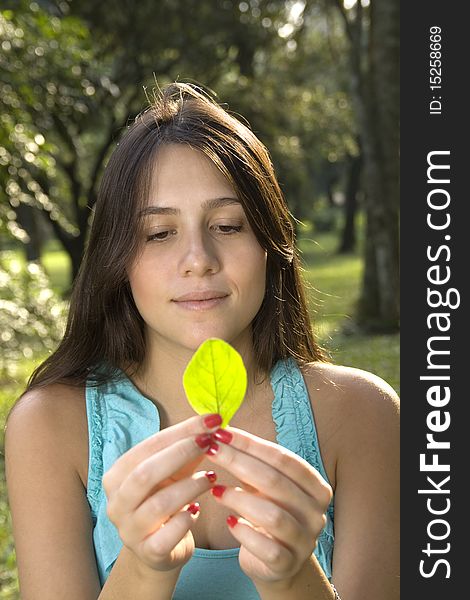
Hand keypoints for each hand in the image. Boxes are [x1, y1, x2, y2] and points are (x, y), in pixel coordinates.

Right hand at [102, 414, 221, 572]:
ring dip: (191, 486)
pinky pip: (168, 534)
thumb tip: (212, 423)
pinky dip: (187, 519)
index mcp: (118, 475)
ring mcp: (129, 530)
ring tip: (211, 478)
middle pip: (146, 473)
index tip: (210, 421)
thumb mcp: (173, 472)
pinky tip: (197, 510)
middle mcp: (117, 502)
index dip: (180, 432)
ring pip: (159, 503)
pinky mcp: (148, 552)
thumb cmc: (165, 500)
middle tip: (211, 443)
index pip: (148, 447)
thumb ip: (187, 450)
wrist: (159, 549)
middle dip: (181, 453)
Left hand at [205, 427, 332, 586]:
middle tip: (211, 450)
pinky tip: (229, 522)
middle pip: (275, 481)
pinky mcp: (288, 565)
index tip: (222, 432)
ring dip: (239, 498)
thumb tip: (222, 430)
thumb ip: (252, 462)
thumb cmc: (268, 512)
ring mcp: (305, 540)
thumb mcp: (266, 486)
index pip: (282, 458)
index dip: (251, 444)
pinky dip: (245, 533)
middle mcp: (316, 513)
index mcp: (316, 487)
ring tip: (215, 489)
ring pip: (272, 514)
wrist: (275, 562)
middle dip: (238, 462)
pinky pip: (267, 548)